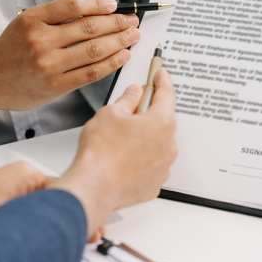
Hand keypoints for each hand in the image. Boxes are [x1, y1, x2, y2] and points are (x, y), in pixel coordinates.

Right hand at [0, 0, 140, 114]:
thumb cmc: (10, 50)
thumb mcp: (25, 24)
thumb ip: (55, 18)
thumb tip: (96, 12)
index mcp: (32, 19)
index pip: (72, 5)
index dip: (97, 3)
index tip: (114, 5)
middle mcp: (40, 40)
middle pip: (89, 27)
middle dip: (116, 23)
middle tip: (132, 21)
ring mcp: (48, 64)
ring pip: (93, 49)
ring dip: (119, 42)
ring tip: (132, 36)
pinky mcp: (55, 85)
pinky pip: (90, 73)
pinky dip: (110, 63)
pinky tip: (122, 56)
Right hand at [49, 69, 177, 237]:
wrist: (93, 187)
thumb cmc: (100, 152)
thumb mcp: (110, 113)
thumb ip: (128, 99)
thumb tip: (135, 93)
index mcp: (161, 123)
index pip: (167, 94)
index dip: (162, 80)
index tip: (159, 74)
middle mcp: (168, 145)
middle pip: (162, 120)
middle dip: (148, 112)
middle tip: (130, 109)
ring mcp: (163, 167)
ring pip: (157, 144)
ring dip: (144, 138)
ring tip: (120, 140)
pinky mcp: (154, 183)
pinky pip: (151, 164)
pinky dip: (141, 159)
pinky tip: (123, 158)